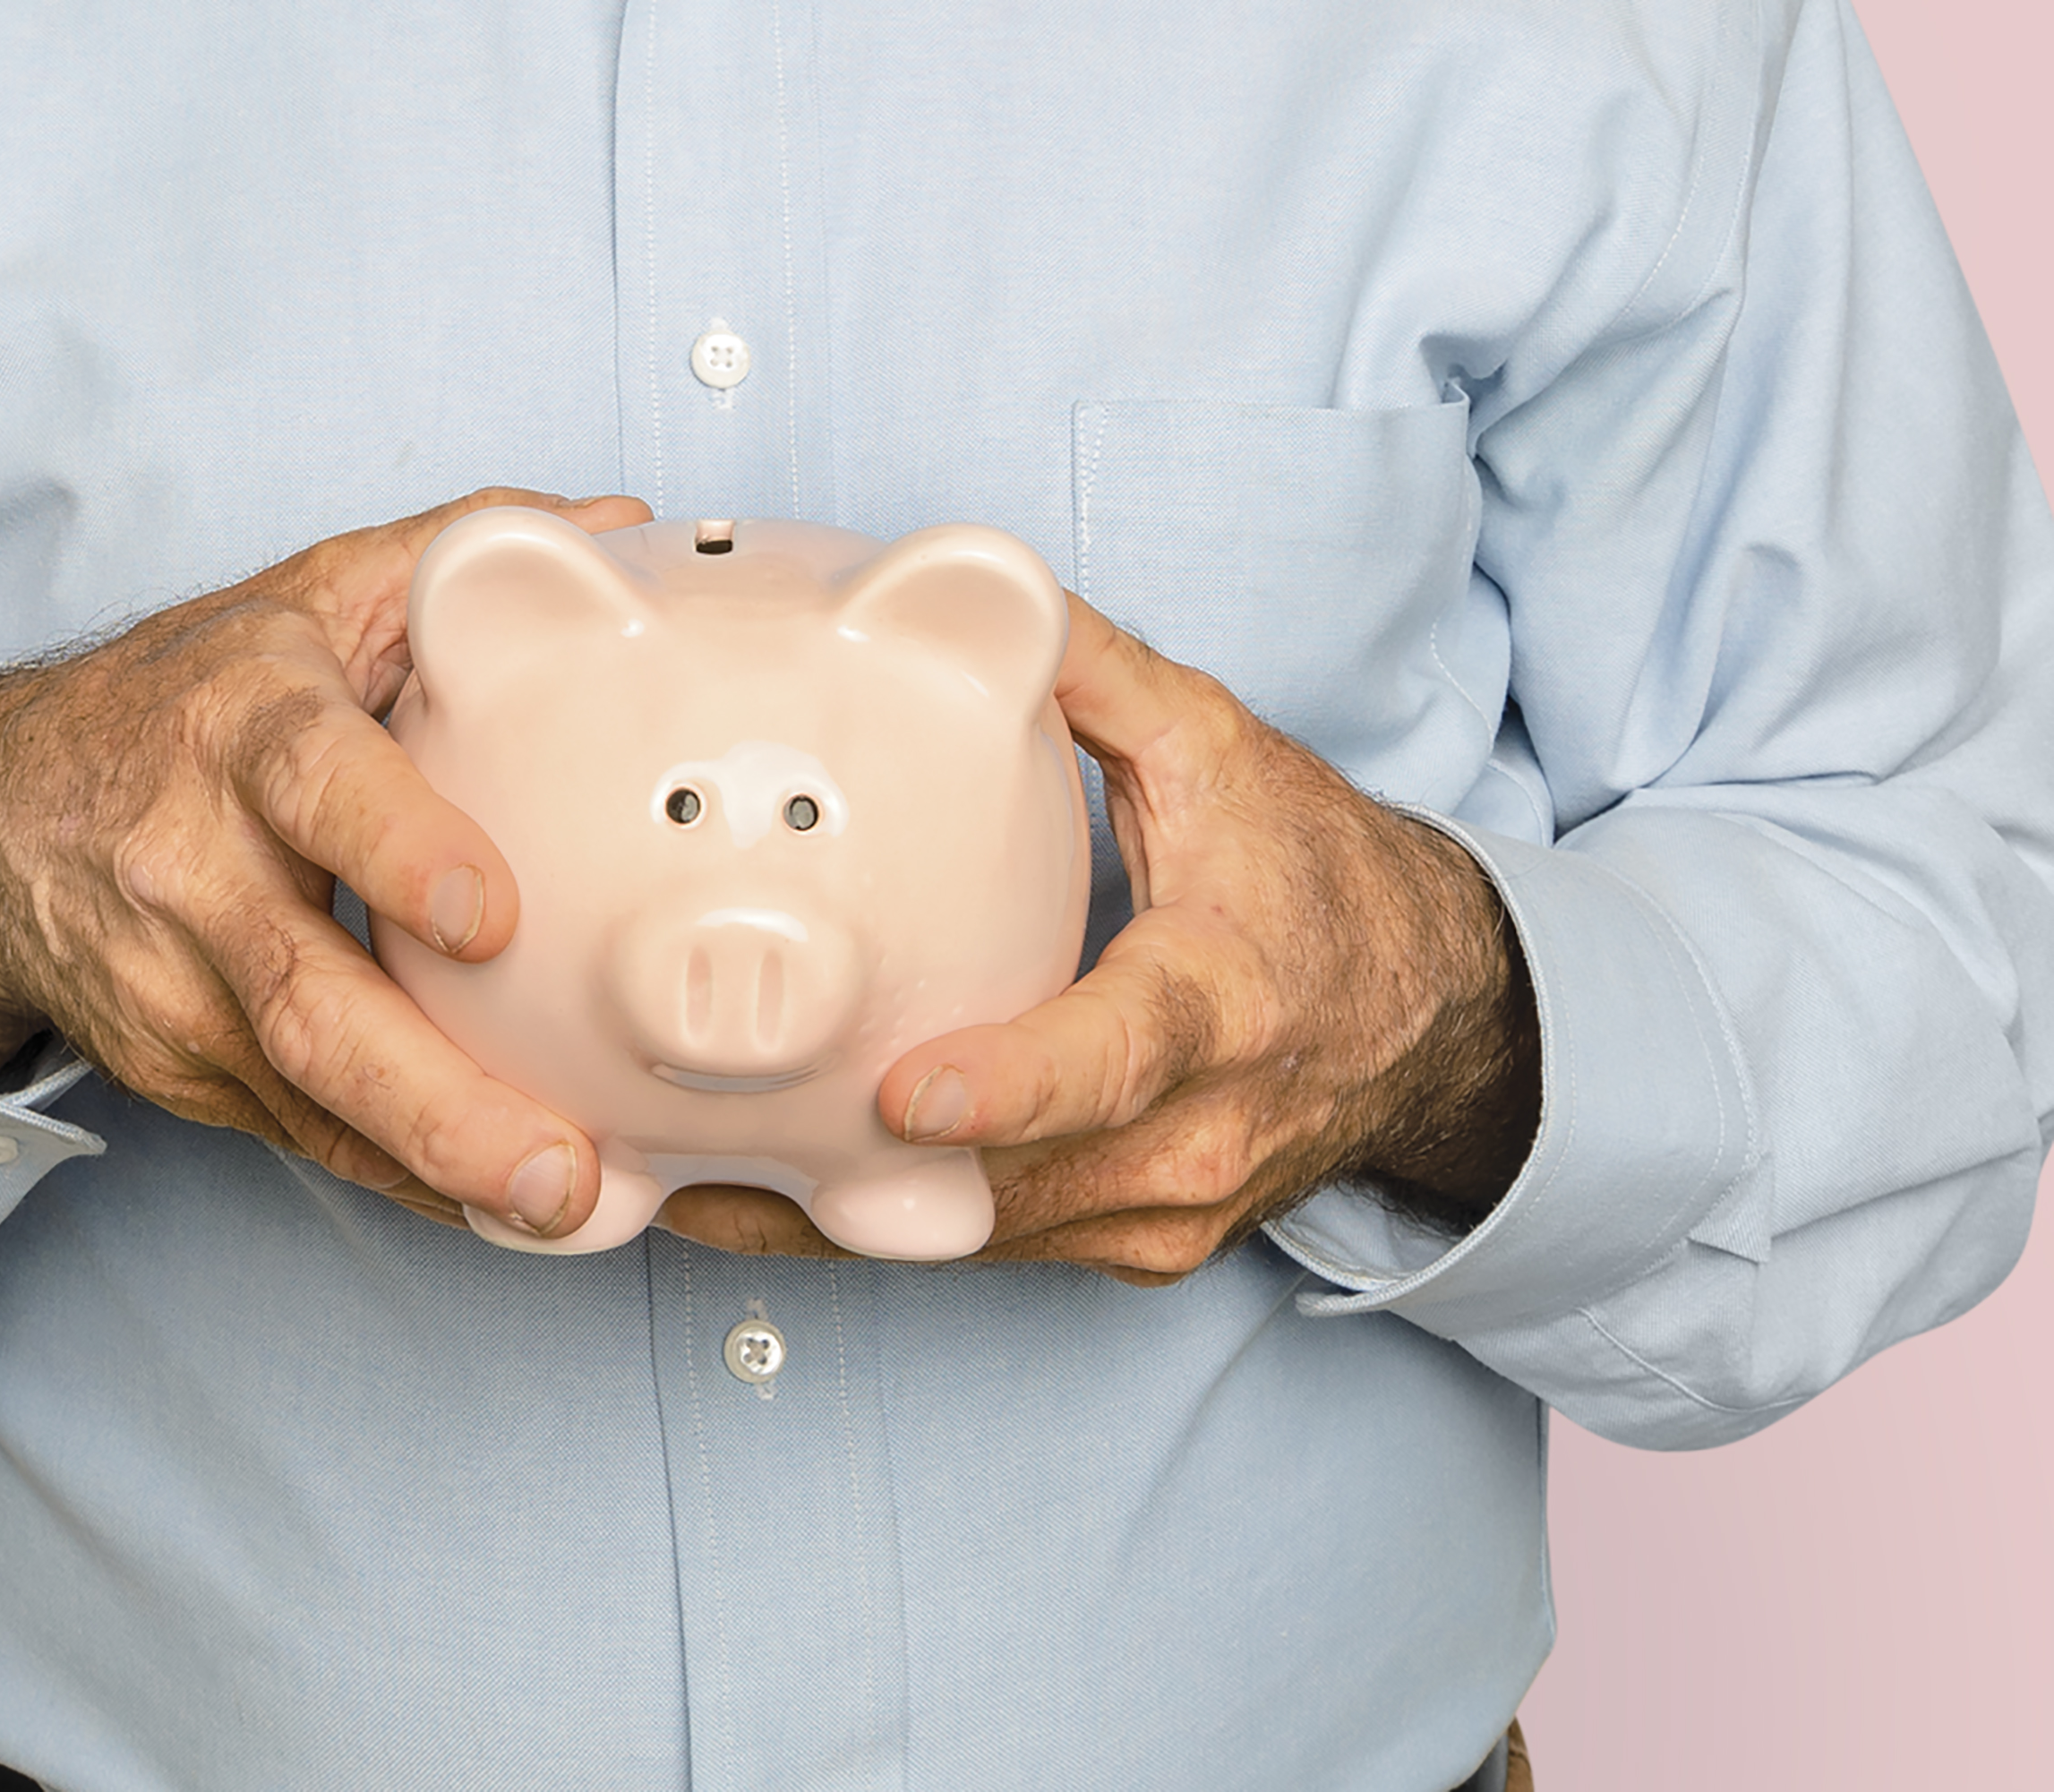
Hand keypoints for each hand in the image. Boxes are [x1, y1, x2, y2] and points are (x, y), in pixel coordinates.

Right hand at [0, 488, 653, 1240]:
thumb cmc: (189, 700)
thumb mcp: (306, 599)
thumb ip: (458, 557)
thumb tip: (623, 532)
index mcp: (241, 727)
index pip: (316, 784)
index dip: (397, 847)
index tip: (490, 916)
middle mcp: (195, 869)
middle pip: (310, 996)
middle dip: (437, 1094)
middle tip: (560, 1166)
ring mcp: (179, 991)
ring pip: (308, 1096)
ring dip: (437, 1165)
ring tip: (557, 1210)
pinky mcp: (185, 1072)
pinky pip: (308, 1141)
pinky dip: (409, 1183)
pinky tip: (503, 1214)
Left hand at [658, 593, 1539, 1283]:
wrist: (1433, 1022)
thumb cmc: (1322, 882)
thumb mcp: (1223, 752)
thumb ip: (1096, 677)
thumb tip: (977, 595)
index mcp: (1223, 998)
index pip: (1118, 1055)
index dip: (1011, 1085)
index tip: (904, 1097)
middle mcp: (1201, 1129)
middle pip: (1017, 1181)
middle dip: (861, 1179)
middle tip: (699, 1161)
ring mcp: (1170, 1208)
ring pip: (989, 1239)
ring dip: (851, 1224)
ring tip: (698, 1192)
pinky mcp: (1138, 1248)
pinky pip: (1001, 1249)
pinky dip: (900, 1227)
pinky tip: (784, 1203)